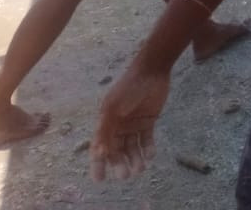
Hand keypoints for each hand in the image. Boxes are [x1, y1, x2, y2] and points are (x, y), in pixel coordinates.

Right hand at [90, 65, 169, 180]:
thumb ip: (105, 129)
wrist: (151, 71)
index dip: (98, 164)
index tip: (99, 179)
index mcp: (105, 123)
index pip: (100, 148)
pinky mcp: (148, 121)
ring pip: (132, 147)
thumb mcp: (112, 108)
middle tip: (125, 176)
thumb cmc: (128, 88)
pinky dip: (148, 148)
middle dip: (119, 164)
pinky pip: (146, 139)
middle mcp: (118, 126)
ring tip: (140, 168)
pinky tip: (150, 155)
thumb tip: (98, 151)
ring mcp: (133, 124)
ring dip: (135, 158)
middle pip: (117, 150)